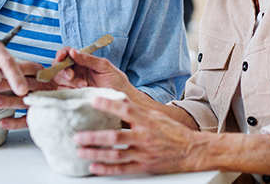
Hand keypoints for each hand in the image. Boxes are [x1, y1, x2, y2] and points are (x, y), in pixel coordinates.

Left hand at [0, 60, 57, 129]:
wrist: (63, 101)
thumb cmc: (41, 85)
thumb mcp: (37, 74)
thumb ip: (22, 69)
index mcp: (42, 74)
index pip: (30, 69)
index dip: (15, 69)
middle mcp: (44, 87)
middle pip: (27, 84)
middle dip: (9, 85)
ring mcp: (43, 102)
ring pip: (25, 102)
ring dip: (9, 102)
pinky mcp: (40, 117)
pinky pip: (27, 121)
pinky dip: (14, 122)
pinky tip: (1, 122)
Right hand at [52, 47, 136, 97]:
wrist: (121, 98)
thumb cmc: (115, 80)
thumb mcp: (104, 66)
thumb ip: (88, 59)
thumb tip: (73, 51)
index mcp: (83, 60)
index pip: (67, 53)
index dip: (61, 54)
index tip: (62, 58)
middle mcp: (77, 70)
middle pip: (59, 66)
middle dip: (64, 71)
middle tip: (71, 76)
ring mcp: (74, 82)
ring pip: (59, 79)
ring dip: (70, 82)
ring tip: (85, 85)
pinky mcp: (74, 93)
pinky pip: (62, 91)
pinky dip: (68, 90)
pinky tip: (80, 92)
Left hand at [74, 97, 202, 174]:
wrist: (192, 150)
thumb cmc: (173, 132)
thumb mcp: (156, 116)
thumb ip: (138, 111)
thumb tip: (118, 101)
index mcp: (147, 120)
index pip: (126, 109)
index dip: (109, 104)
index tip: (93, 100)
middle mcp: (144, 136)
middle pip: (116, 136)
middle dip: (95, 136)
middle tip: (78, 135)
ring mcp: (143, 153)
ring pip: (116, 154)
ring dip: (96, 153)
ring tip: (81, 151)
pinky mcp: (144, 166)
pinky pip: (123, 169)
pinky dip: (107, 169)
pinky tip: (95, 167)